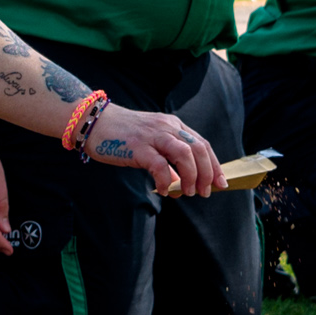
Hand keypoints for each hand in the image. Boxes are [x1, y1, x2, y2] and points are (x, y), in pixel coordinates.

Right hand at [83, 105, 222, 195]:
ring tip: (187, 193)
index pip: (203, 144)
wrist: (94, 122)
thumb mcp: (151, 138)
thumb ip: (167, 157)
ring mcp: (153, 136)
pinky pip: (160, 165)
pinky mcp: (138, 147)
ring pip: (185, 154)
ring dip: (191, 176)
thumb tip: (180, 184)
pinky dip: (167, 180)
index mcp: (173, 125)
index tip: (221, 183)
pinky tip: (164, 190)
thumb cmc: (122, 135)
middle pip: (199, 149)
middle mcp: (167, 127)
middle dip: (207, 174)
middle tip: (205, 192)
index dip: (215, 165)